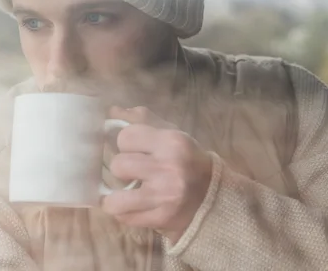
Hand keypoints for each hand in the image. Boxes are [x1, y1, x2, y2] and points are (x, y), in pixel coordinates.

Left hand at [101, 106, 212, 243]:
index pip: (126, 137)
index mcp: (171, 141)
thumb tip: (112, 109)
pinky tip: (133, 207)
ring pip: (116, 199)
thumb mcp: (170, 134)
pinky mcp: (162, 218)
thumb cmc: (186, 160)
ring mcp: (164, 196)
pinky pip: (125, 218)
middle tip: (132, 173)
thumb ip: (142, 120)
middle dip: (122, 169)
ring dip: (116, 197)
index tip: (134, 150)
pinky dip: (124, 213)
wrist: (214, 196)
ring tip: (126, 194)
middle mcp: (168, 168)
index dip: (126, 143)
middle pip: (119, 165)